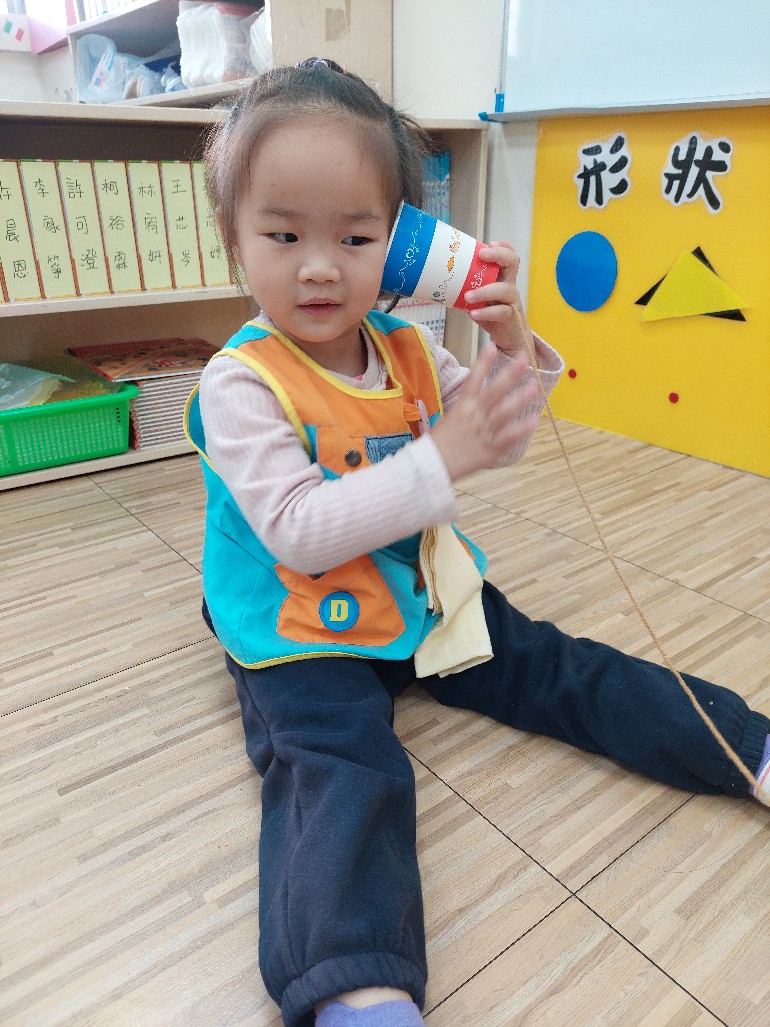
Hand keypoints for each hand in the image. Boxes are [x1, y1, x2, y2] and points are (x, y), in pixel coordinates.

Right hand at [430, 342, 540, 481]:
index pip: (473, 379)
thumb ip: (466, 409)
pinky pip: (508, 438)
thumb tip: (476, 397)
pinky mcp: (490, 450)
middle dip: (510, 374)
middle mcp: (473, 416)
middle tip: (524, 358)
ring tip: (534, 386)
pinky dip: (522, 429)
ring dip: (520, 398)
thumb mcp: (448, 419)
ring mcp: (483, 433)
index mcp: (461, 407)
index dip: (483, 363)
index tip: (492, 346)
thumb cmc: (438, 444)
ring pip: (504, 412)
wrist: (431, 468)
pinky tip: (535, 420)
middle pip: (494, 391)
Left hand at [464, 241, 533, 359]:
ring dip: (485, 290)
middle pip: (513, 262)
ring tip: (468, 296)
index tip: (488, 244)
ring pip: (505, 290)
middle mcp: (510, 286)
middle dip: (498, 255)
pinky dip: (486, 312)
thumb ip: (468, 288)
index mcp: (502, 278)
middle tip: (482, 255)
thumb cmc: (492, 315)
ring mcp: (512, 302)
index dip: (502, 247)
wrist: (509, 339)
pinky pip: (501, 312)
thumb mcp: (480, 299)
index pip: (508, 256)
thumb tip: (439, 279)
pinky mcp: (511, 318)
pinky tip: (473, 313)